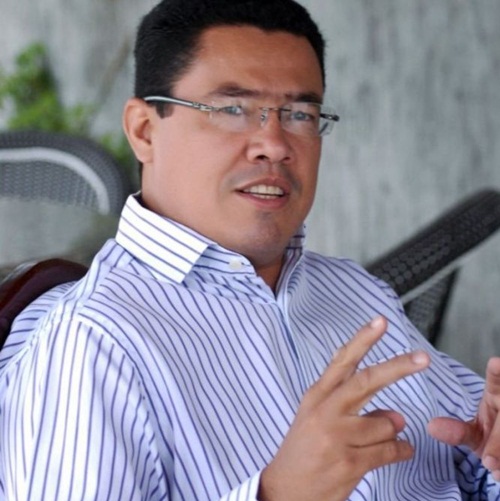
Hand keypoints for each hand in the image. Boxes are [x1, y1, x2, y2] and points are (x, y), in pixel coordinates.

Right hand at [258, 316, 430, 500]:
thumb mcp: (318, 418)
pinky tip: (396, 452)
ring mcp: (337, 436)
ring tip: (376, 442)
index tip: (381, 321)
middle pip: (367, 381)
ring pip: (387, 423)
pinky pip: (392, 450)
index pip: (342, 360)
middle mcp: (326, 410)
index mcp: (317, 395)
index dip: (363, 339)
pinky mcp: (350, 462)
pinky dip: (401, 451)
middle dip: (398, 367)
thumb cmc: (304, 450)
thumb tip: (395, 415)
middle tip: (423, 358)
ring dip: (391, 433)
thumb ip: (355, 408)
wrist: (285, 489)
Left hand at [428, 357, 499, 479]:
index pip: (497, 378)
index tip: (496, 362)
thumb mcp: (476, 435)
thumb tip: (432, 427)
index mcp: (497, 392)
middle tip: (488, 462)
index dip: (498, 371)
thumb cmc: (494, 437)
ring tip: (496, 470)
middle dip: (499, 441)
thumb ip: (457, 432)